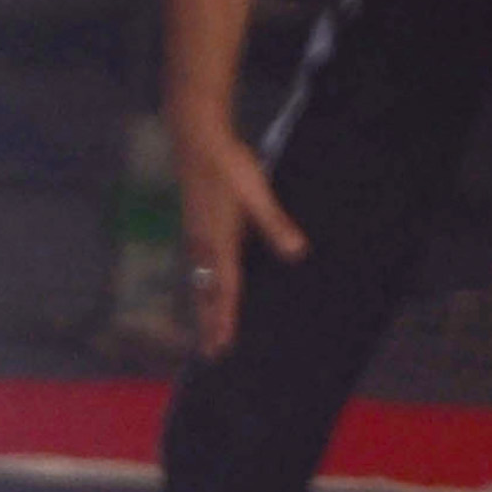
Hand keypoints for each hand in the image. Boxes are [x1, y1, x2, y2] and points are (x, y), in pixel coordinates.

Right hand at [173, 122, 305, 360]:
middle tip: (210, 352)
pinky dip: (201, 286)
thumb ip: (275, 224)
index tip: (222, 345)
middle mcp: (202, 245)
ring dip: (203, 306)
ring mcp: (195, 235)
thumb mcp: (258, 193)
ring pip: (199, 281)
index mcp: (219, 242)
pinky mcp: (194, 225)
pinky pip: (197, 267)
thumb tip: (297, 252)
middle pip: (206, 292)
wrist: (196, 138)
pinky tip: (205, 285)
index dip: (225, 319)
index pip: (225, 289)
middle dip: (209, 323)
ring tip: (206, 326)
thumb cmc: (229, 165)